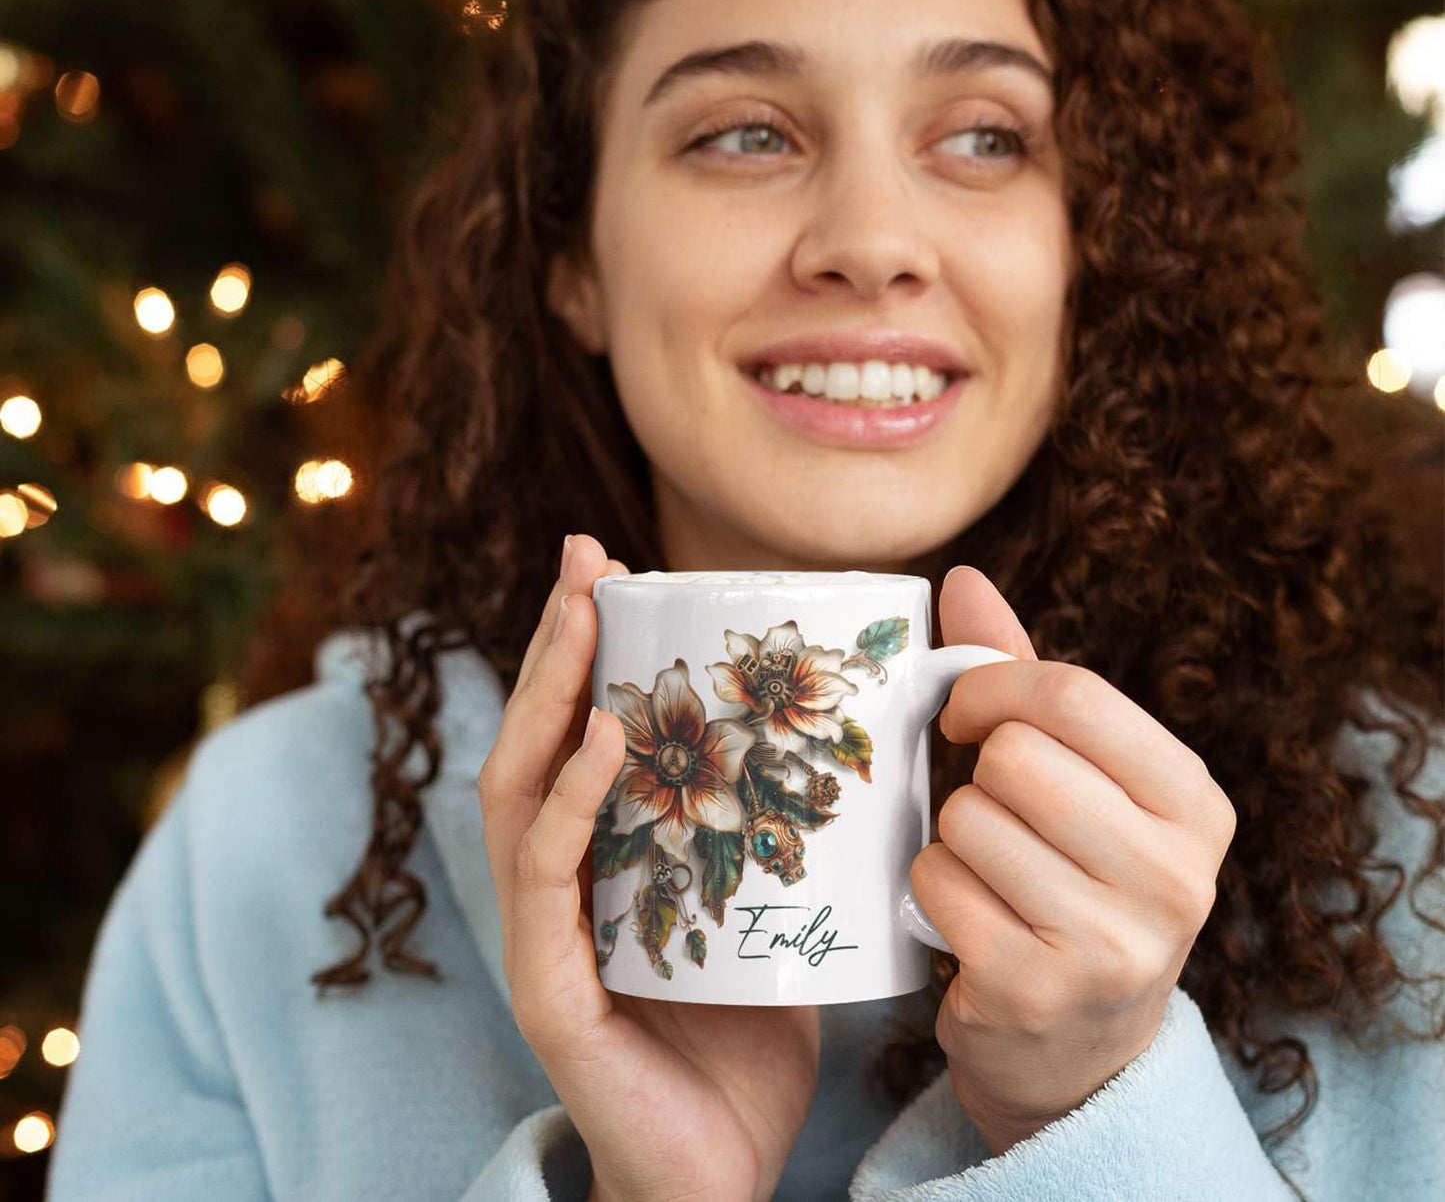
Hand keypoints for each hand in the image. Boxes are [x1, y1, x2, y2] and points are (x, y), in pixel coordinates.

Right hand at [478, 533, 819, 1201]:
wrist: (729, 1174)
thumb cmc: (751, 1032)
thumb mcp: (775, 904)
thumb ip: (786, 828)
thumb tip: (860, 734)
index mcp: (604, 856)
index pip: (577, 733)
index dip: (586, 648)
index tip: (612, 564)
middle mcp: (560, 883)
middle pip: (537, 739)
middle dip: (557, 642)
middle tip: (584, 556)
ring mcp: (545, 937)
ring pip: (520, 792)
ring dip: (547, 697)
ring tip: (583, 620)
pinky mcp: (551, 993)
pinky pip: (546, 881)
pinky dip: (565, 804)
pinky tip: (596, 742)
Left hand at [910, 566, 1236, 1154]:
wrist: (1079, 1050)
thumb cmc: (1070, 878)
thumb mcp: (1074, 776)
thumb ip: (1021, 676)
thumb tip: (960, 577)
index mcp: (1194, 804)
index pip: (1074, 694)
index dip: (992, 688)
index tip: (965, 715)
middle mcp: (1174, 877)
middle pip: (1015, 757)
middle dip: (977, 776)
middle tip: (992, 812)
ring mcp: (1111, 945)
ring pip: (967, 818)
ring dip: (953, 838)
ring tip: (991, 875)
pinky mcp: (1036, 991)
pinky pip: (935, 882)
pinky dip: (931, 890)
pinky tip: (971, 921)